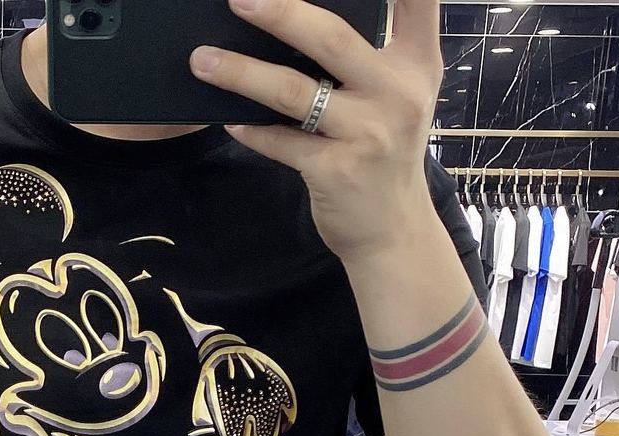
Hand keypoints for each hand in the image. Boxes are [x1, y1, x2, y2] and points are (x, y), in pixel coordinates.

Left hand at [189, 0, 444, 261]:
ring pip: (294, 92)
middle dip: (280, 13)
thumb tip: (294, 23)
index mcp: (416, 63)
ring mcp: (366, 134)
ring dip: (242, 73)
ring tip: (202, 60)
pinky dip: (251, 130)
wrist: (392, 230)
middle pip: (331, 38)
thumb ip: (368, 56)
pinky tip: (227, 118)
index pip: (415, 0)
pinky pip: (281, 142)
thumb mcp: (399, 96)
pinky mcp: (334, 171)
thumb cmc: (385, 153)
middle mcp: (396, 93)